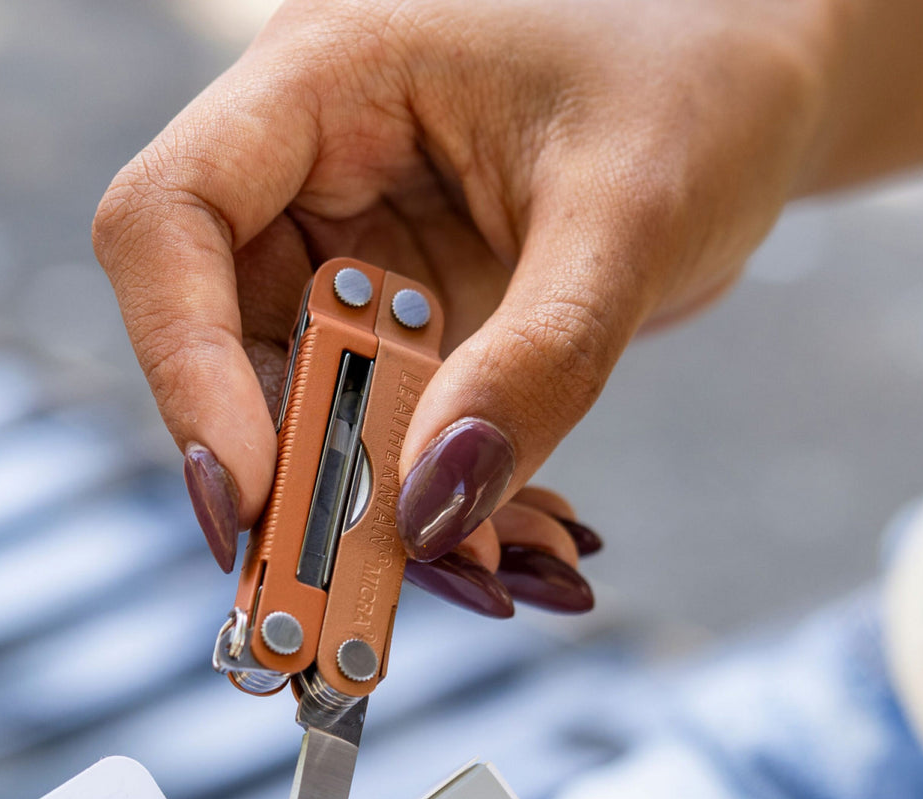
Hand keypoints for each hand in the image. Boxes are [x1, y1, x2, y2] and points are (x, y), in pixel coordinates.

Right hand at [93, 0, 845, 611]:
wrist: (751, 89)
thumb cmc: (696, 84)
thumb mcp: (629, 215)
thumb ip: (535, 363)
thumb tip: (428, 514)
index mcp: (325, 81)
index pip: (171, 221)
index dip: (185, 368)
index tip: (248, 498)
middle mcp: (312, 173)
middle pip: (227, 349)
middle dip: (296, 480)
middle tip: (361, 594)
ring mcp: (354, 254)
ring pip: (310, 416)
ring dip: (384, 513)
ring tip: (505, 567)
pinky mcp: (402, 322)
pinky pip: (385, 434)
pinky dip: (444, 500)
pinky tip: (523, 535)